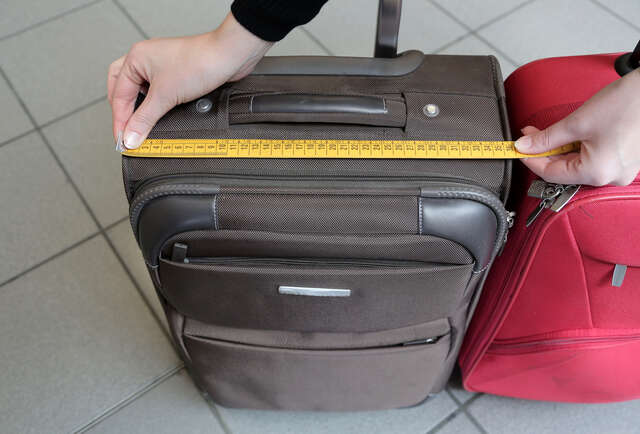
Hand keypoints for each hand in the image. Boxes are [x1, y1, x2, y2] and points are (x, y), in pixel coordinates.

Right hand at [107, 12, 271, 148]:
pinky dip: (155, 105)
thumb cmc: (199, 63)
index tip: (123, 140)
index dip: (120, 120)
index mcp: (135, 58)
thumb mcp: (165, 96)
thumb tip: (130, 137)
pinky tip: (159, 115)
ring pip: (140, 90)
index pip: (119, 95)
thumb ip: (145, 119)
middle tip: (126, 131)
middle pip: (123, 88)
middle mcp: (146, 60)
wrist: (228, 57)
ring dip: (139, 107)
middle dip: (123, 111)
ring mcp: (161, 66)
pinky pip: (158, 92)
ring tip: (140, 125)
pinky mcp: (176, 74)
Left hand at [515, 69, 639, 185]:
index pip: (550, 174)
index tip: (519, 147)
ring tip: (555, 131)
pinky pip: (595, 161)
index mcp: (597, 173)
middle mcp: (610, 178)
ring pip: (578, 166)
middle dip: (545, 153)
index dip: (530, 160)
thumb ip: (546, 138)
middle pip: (564, 172)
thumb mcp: (577, 122)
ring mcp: (620, 171)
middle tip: (532, 134)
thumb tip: (524, 145)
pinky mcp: (625, 162)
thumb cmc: (628, 104)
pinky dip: (579, 149)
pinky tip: (575, 135)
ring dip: (562, 150)